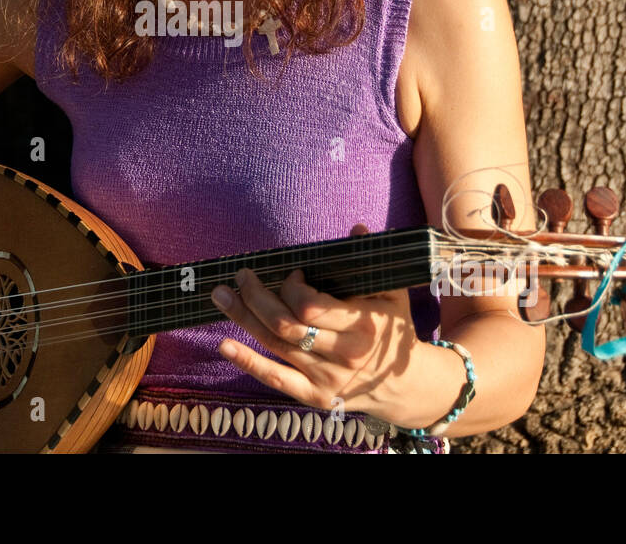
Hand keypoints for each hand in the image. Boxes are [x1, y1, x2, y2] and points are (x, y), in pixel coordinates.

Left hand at [208, 224, 418, 417]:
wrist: (405, 386)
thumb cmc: (393, 330)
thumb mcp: (392, 294)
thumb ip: (372, 261)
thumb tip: (358, 228)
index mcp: (361, 326)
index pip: (310, 306)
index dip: (292, 287)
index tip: (293, 273)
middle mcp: (342, 354)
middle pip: (285, 325)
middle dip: (256, 296)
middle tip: (241, 275)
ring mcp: (326, 378)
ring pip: (275, 345)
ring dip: (243, 318)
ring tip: (220, 295)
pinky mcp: (314, 396)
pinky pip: (276, 379)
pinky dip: (248, 362)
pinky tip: (224, 344)